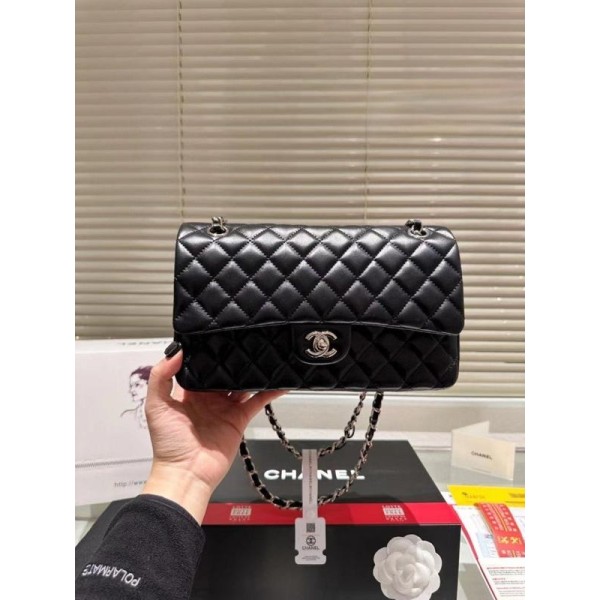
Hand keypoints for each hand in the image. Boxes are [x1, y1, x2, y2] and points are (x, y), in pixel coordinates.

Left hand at [142, 348, 285, 522]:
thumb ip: (161, 377)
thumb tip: (175, 351)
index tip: (216, 336)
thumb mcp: (156, 406)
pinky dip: (269, 392)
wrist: (187, 474)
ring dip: (251, 372)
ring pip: (241, 385)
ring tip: (262, 354)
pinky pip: (257, 402)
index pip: (200, 367)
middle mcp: (208, 399)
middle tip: (243, 340)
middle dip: (232, 360)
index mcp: (187, 393)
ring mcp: (225, 409)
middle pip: (223, 374)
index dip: (207, 353)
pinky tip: (279, 381)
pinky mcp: (239, 420)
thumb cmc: (168, 444)